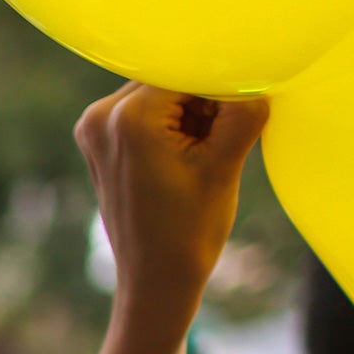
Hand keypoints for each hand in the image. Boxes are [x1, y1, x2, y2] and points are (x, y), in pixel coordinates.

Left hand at [76, 85, 268, 338]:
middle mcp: (99, 117)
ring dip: (189, 115)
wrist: (154, 284)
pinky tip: (184, 161)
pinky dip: (172, 127)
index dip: (221, 86)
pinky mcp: (98, 143)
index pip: (187, 69)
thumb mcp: (224, 166)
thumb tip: (260, 73)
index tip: (238, 113)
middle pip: (170, 80)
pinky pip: (146, 115)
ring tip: (199, 159)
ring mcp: (94, 130)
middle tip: (216, 145)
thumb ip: (242, 111)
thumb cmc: (188, 233)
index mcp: (127, 117)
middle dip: (203, 101)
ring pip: (160, 96)